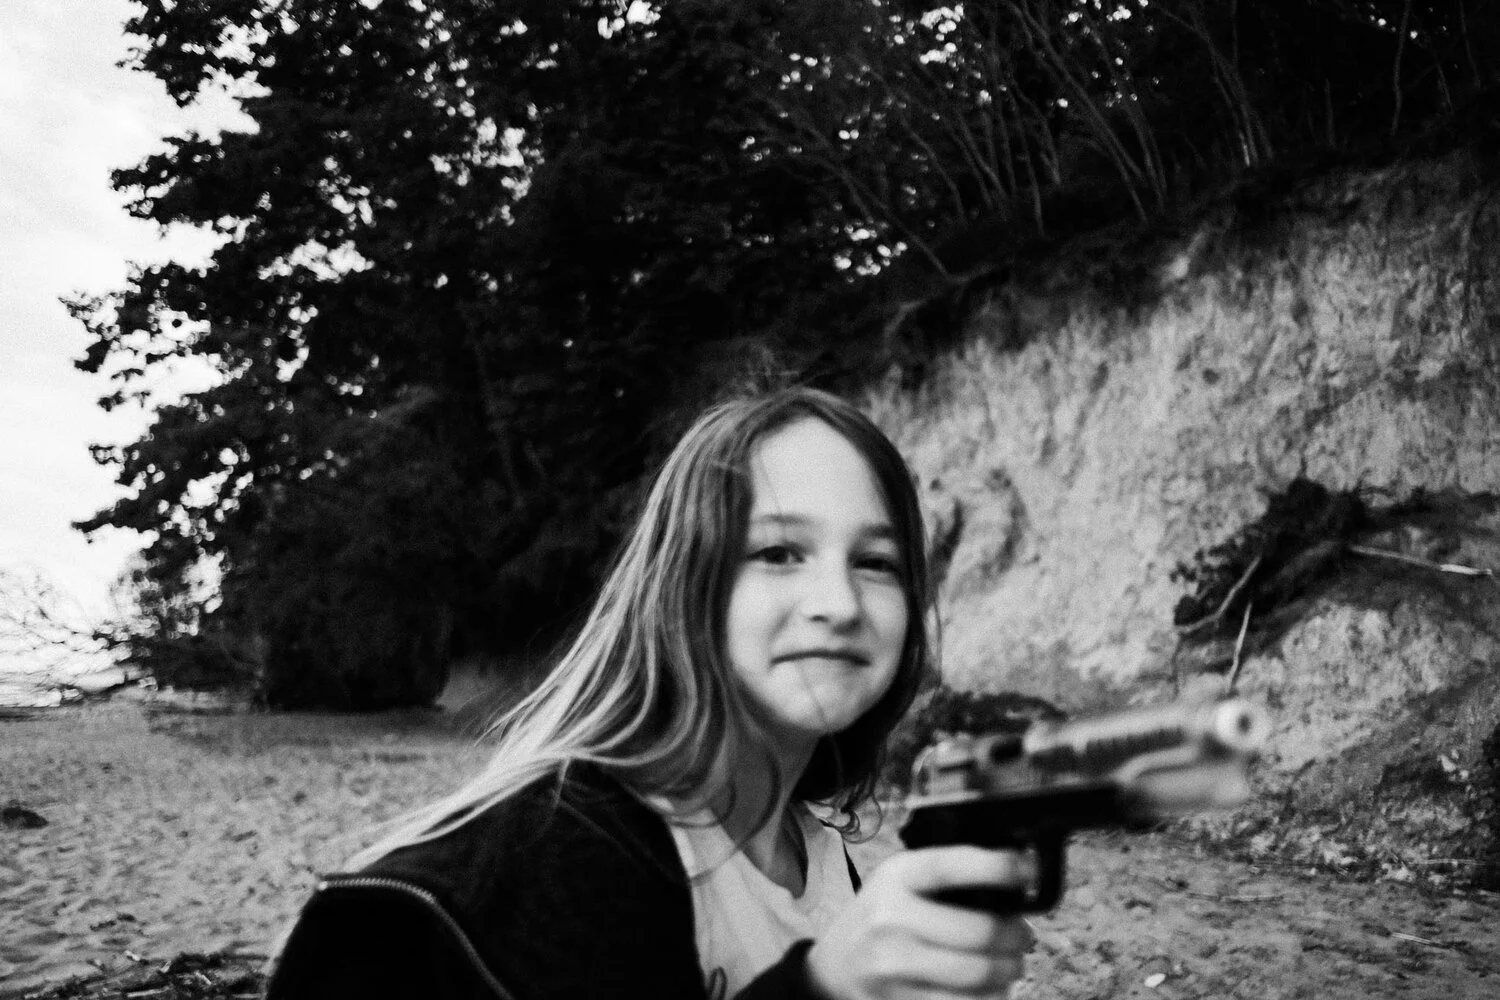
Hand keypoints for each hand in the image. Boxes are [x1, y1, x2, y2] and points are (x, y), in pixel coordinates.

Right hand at [806, 846, 1035, 999]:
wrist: (831, 968)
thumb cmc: (878, 918)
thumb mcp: (898, 882)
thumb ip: (943, 878)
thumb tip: (1013, 883)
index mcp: (895, 878)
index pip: (950, 867)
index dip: (996, 868)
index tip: (1026, 871)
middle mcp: (890, 918)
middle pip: (978, 932)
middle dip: (1016, 936)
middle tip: (1024, 937)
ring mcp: (892, 965)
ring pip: (976, 976)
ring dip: (1007, 973)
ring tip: (1010, 966)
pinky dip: (987, 999)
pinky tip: (989, 989)